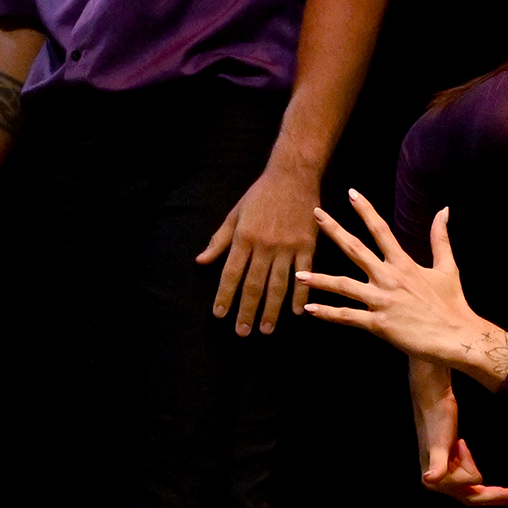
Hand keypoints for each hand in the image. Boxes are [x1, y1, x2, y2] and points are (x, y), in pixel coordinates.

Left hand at [196, 154, 321, 335]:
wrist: (294, 175)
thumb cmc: (261, 194)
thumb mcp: (235, 214)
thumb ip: (219, 240)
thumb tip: (200, 262)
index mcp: (244, 237)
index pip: (230, 273)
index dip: (225, 296)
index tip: (220, 315)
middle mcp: (264, 245)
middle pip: (253, 284)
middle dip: (246, 310)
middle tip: (242, 332)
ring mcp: (288, 246)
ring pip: (278, 284)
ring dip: (272, 309)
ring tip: (266, 329)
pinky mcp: (307, 245)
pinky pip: (304, 274)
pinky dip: (301, 294)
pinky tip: (297, 312)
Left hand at [298, 193, 507, 379]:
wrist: (457, 337)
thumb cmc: (452, 304)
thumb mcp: (448, 268)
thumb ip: (440, 238)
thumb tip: (443, 210)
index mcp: (404, 264)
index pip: (381, 230)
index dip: (366, 210)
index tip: (351, 193)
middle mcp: (389, 278)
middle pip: (355, 249)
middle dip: (334, 230)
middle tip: (316, 215)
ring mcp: (382, 301)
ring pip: (344, 286)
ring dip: (320, 279)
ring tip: (298, 274)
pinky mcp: (379, 324)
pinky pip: (348, 317)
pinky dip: (328, 313)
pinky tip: (310, 308)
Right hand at [415, 380, 507, 507]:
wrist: (433, 400)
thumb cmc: (436, 419)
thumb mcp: (439, 443)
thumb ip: (437, 464)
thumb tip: (429, 479)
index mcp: (435, 481)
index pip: (468, 491)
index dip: (472, 474)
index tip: (462, 443)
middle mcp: (440, 483)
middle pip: (474, 498)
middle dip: (498, 498)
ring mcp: (447, 475)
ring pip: (475, 492)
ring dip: (496, 494)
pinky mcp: (454, 466)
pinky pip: (473, 483)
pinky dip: (487, 487)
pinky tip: (499, 488)